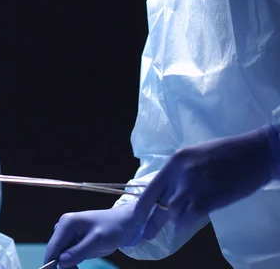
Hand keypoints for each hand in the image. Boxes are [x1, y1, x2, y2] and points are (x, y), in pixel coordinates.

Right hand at [44, 203, 144, 267]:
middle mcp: (63, 227)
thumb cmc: (112, 228)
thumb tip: (61, 261)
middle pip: (55, 251)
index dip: (50, 262)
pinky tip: (77, 265)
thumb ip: (79, 251)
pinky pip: (66, 254)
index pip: (53, 246)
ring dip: (66, 264)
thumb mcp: (97, 241)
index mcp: (67, 223)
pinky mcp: (72, 240)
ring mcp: (67, 233)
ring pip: (59, 254)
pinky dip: (70, 262)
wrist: (123, 224)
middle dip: (61, 264)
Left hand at [135, 125, 279, 238]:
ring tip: (177, 224)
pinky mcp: (206, 200)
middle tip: (144, 234)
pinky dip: (184, 225)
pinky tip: (183, 228)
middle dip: (150, 220)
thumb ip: (180, 172)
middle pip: (158, 202)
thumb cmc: (227, 154)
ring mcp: (191, 188)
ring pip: (173, 212)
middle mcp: (178, 174)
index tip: (136, 216)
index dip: (142, 204)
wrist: (253, 154)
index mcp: (175, 162)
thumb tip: (171, 189)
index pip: (151, 187)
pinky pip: (188, 219)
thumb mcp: (194, 156)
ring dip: (174, 221)